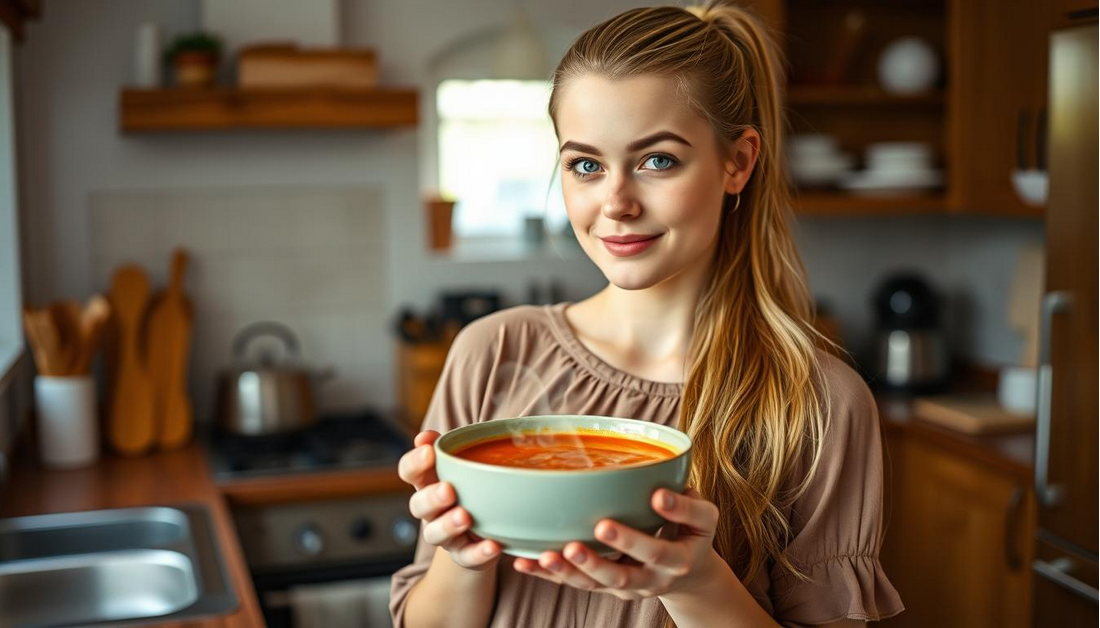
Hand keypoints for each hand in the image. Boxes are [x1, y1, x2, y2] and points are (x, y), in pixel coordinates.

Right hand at [397, 430, 501, 570]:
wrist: (486, 530)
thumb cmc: (474, 486)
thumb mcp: (467, 462)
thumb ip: (453, 446)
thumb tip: (431, 433)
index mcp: (428, 482)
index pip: (409, 471)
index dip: (414, 462)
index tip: (428, 451)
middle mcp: (431, 511)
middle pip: (418, 506)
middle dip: (431, 498)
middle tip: (448, 489)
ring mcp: (446, 535)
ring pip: (435, 534)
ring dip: (448, 525)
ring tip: (465, 517)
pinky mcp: (465, 556)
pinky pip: (468, 558)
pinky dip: (479, 553)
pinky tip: (493, 545)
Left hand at [511, 487, 721, 600]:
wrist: (688, 573)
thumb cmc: (691, 535)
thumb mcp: (704, 520)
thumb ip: (688, 505)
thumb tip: (660, 490)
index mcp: (675, 561)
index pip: (660, 550)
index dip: (645, 534)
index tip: (649, 501)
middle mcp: (648, 579)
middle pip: (621, 575)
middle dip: (598, 561)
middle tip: (580, 541)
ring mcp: (623, 585)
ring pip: (592, 585)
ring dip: (567, 572)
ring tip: (545, 556)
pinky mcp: (602, 585)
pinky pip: (573, 582)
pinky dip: (547, 575)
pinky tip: (524, 563)